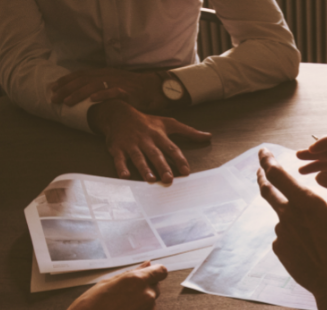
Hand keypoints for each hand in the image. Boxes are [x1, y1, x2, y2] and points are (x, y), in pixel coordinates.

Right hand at [41, 261, 166, 309]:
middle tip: (123, 297)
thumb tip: (148, 264)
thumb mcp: (107, 283)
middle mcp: (147, 297)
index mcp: (137, 281)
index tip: (149, 276)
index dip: (155, 272)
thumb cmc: (89, 307)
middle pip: (155, 288)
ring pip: (150, 306)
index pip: (161, 271)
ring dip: (140, 306)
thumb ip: (132, 272)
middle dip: (144, 289)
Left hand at [51, 68, 166, 111]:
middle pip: (83, 80)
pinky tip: (92, 99)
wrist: (154, 89)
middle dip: (66, 89)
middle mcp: (108, 75)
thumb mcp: (113, 84)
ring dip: (79, 93)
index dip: (65, 80)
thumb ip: (99, 87)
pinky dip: (102, 94)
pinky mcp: (127, 91)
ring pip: (94, 85)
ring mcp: (117, 82)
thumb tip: (83, 95)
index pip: (80, 75)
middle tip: (54, 98)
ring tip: (68, 101)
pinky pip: (113, 92)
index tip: (52, 88)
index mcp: (103, 73)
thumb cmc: (133, 90)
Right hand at [88, 99, 210, 182]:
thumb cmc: (147, 121)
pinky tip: (124, 176)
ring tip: (150, 179)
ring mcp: (131, 144)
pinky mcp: (117, 148)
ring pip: (138, 157)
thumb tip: (209, 136)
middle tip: (169, 179)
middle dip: (162, 166)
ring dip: (144, 169)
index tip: (186, 171)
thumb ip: (189, 132)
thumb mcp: (168, 123)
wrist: (118, 114)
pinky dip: (121, 167)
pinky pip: (119, 159)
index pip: (171, 148)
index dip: (179, 160)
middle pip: (155, 154)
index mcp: (159, 135)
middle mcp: (146, 140)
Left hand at [257, 148, 326, 306]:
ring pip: (281, 214)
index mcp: (306, 203)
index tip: (262, 152)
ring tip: (314, 226)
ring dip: (289, 211)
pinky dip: (292, 231)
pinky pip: (284, 234)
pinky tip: (309, 241)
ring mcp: (282, 234)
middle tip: (260, 169)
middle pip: (268, 191)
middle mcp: (288, 216)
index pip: (278, 175)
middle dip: (263, 177)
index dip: (267, 161)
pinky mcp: (280, 249)